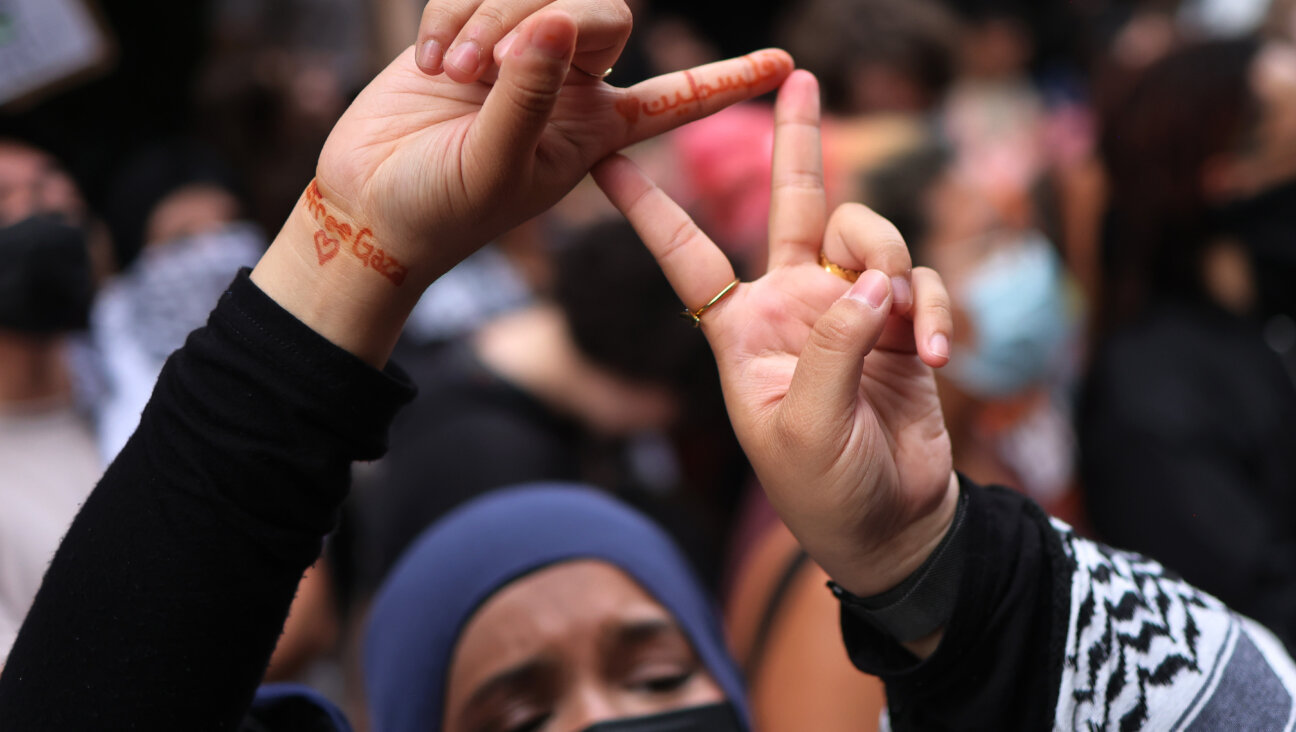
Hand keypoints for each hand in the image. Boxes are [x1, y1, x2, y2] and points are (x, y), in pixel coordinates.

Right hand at [252, 5, 790, 364]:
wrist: (369, 206)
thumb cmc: (442, 210)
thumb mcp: (498, 167)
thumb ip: (530, 96)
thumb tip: (560, 20)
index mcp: (596, 128)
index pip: (677, 101)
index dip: (728, 81)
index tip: (786, 66)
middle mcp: (570, 84)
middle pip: (600, 11)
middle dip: (546, 19)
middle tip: (486, 68)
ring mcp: (521, 53)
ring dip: (489, 17)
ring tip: (451, 74)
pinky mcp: (469, 29)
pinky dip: (452, 12)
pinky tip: (430, 59)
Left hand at [594, 71, 958, 598]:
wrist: (892, 527)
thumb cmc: (825, 492)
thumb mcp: (804, 427)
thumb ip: (833, 345)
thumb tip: (871, 274)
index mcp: (740, 329)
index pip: (686, 257)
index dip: (648, 207)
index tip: (607, 156)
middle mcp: (791, 305)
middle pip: (789, 205)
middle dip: (795, 142)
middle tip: (798, 78)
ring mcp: (848, 309)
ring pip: (866, 235)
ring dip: (890, 266)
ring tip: (906, 333)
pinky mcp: (899, 322)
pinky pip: (917, 282)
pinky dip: (931, 310)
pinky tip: (936, 355)